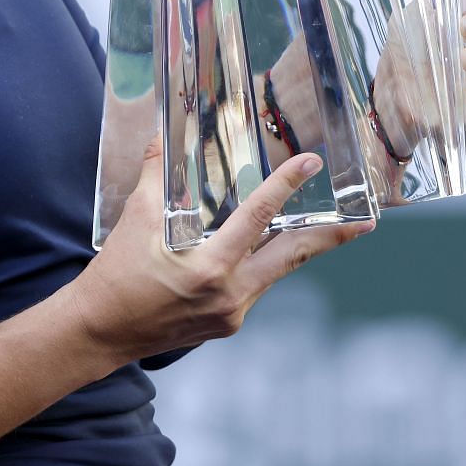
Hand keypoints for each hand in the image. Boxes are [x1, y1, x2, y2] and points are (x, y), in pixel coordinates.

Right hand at [66, 133, 371, 366]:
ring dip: (299, 249)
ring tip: (330, 232)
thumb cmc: (115, 274)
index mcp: (208, 267)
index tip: (310, 163)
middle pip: (291, 256)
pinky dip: (264, 265)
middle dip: (331, 238)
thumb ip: (155, 175)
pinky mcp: (227, 324)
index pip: (257, 217)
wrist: (99, 331)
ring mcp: (232, 313)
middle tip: (366, 222)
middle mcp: (229, 293)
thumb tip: (159, 134)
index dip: (284, 186)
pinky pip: (255, 287)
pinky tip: (267, 251)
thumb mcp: (135, 219)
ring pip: (275, 272)